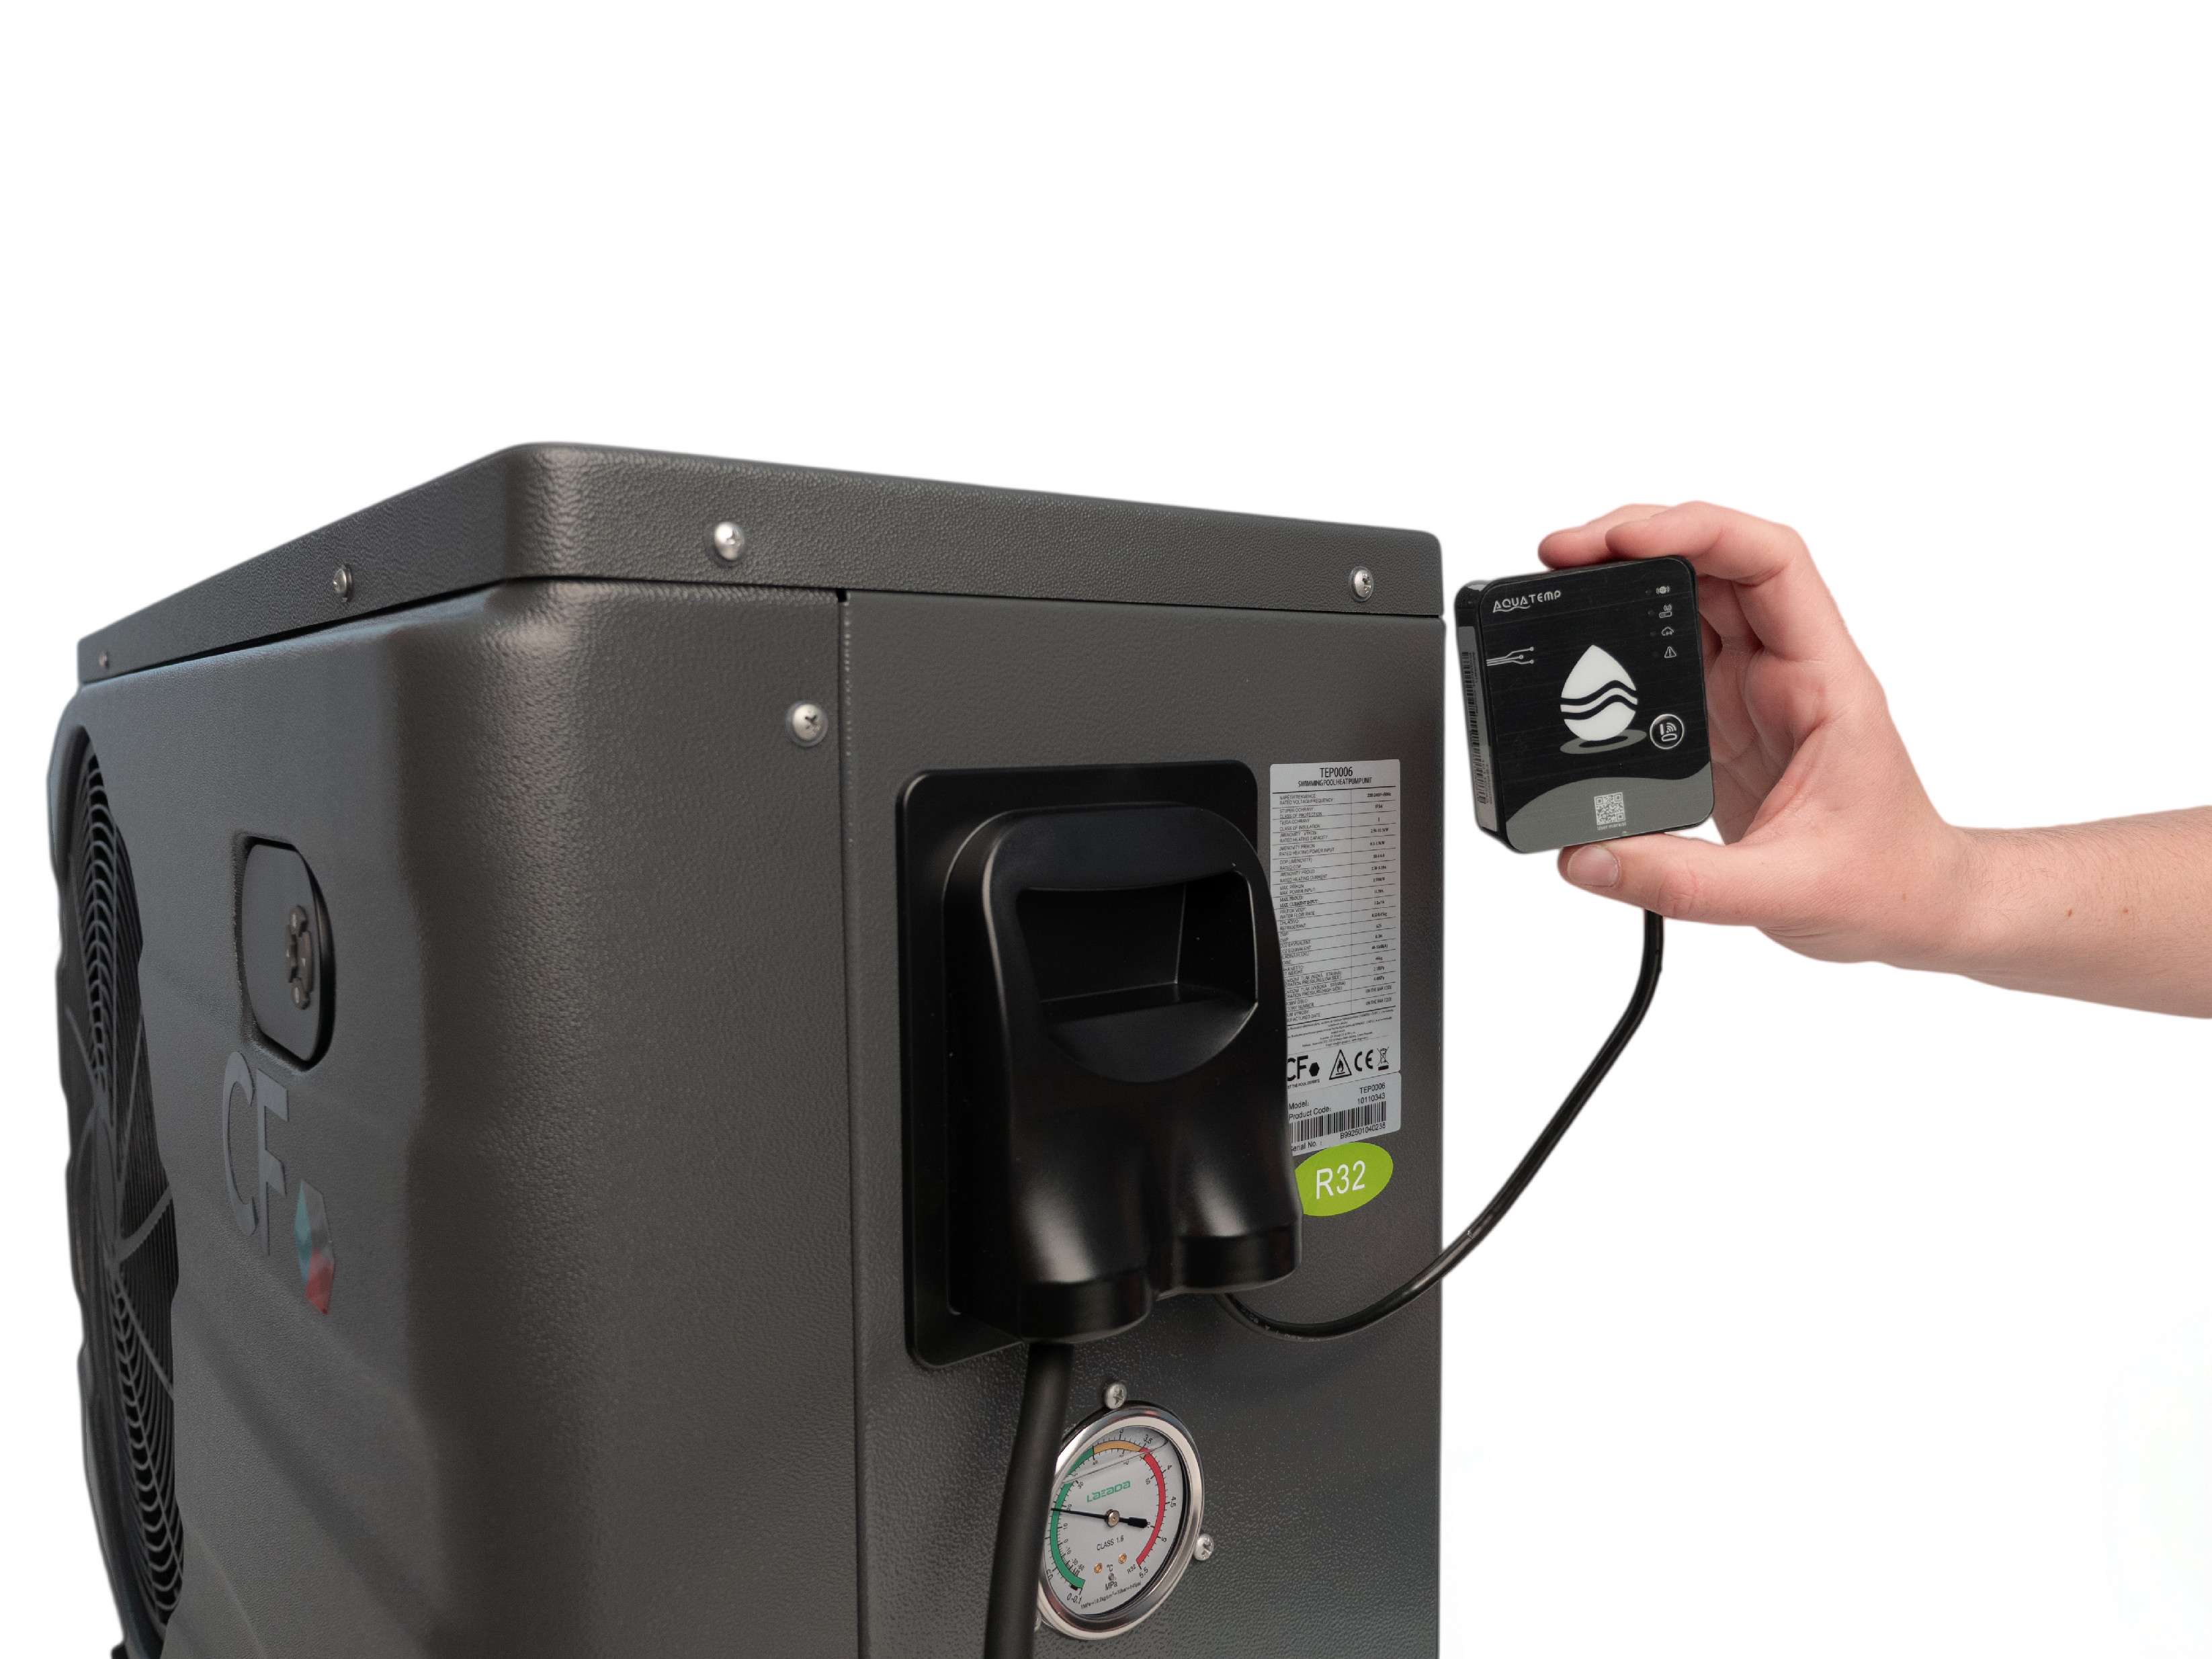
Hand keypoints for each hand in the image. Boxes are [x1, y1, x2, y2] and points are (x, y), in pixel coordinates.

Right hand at [1537, 503, 1972, 968]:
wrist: (1911, 908)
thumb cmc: (1883, 884)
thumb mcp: (1784, 893)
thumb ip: (1681, 883)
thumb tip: (1585, 858)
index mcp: (1823, 683)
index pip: (1771, 564)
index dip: (1697, 532)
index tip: (1623, 541)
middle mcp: (1787, 671)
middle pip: (1718, 561)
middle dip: (1638, 539)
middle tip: (1563, 555)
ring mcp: (1752, 691)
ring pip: (1691, 596)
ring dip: (1627, 575)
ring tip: (1559, 581)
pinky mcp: (1721, 721)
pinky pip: (1670, 651)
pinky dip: (1622, 634)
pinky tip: (1582, 642)